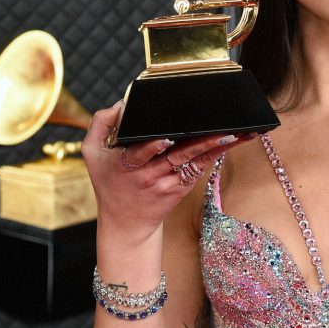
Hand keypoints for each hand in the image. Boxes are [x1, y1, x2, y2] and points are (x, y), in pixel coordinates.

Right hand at [81, 101, 254, 237]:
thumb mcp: (93, 154)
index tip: (167, 137)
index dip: (155, 145)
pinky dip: (214, 157)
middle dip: (201, 143)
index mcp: (126, 164)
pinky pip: (198, 170)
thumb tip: (123, 103)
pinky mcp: (180, 189)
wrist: (126, 223)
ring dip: (216, 149)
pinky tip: (229, 144)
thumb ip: (101, 124)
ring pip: (194, 163)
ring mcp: (167, 184)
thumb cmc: (110, 182)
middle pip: (178, 156)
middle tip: (223, 131)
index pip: (142, 152)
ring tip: (235, 134)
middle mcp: (149, 175)